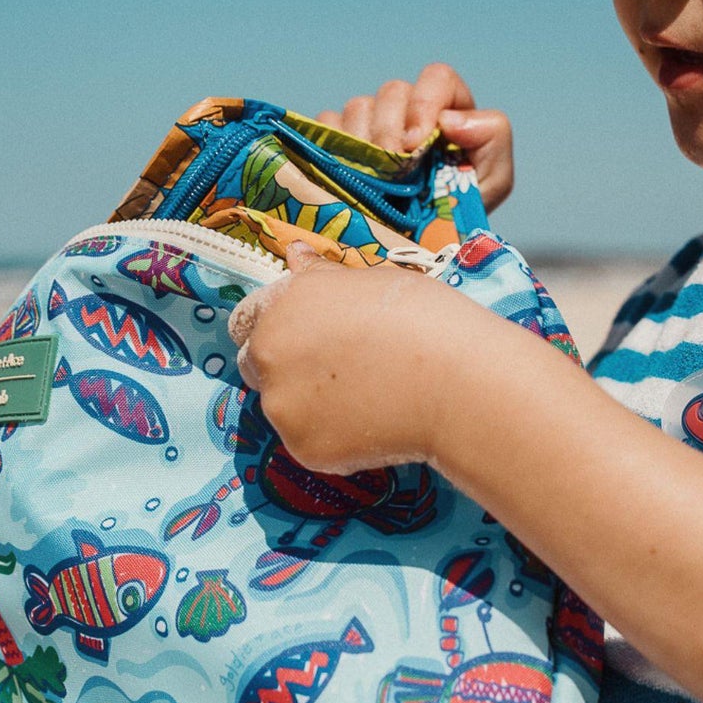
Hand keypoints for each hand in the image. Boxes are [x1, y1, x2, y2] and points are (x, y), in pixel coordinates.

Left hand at [229, 243, 491, 474]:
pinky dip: (332, 437)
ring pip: (283, 407)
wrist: (455, 382)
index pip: (247, 320)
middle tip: (337, 370)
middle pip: (257, 365)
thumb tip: (295, 254)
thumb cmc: (423, 318)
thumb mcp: (369, 279)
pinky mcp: (303, 448)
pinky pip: (308, 442)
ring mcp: (281, 406)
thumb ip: (321, 276)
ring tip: (366, 397)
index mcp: (282, 304)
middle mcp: (268, 354)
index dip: (277, 327)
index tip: (306, 336)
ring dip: (309, 403)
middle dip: (285, 366)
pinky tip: (373, 423)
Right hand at [316, 62, 513, 211]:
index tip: (416, 143)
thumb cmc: (462, 210)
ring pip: (358, 108)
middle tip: (393, 172)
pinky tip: (349, 178)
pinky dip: (335, 150)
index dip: (424, 103)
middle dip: (390, 130)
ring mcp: (372, 122)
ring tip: (374, 182)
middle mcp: (408, 109)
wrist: (424, 245)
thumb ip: (492, 139)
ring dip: (364, 144)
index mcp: (448, 108)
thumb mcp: (493, 180)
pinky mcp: (339, 139)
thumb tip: (451, 119)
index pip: (436, 78)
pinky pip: (327, 127)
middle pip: (392, 91)